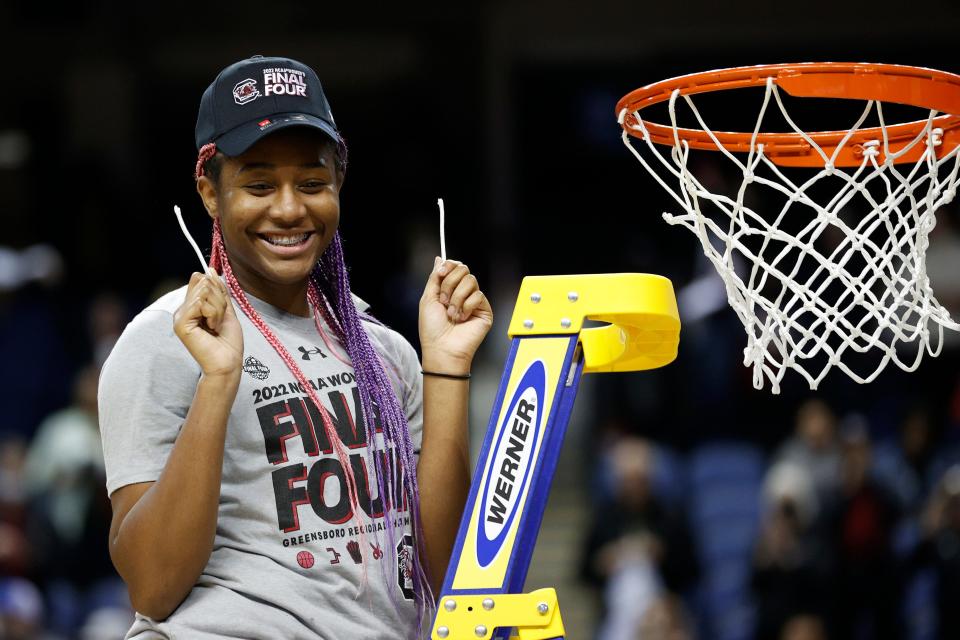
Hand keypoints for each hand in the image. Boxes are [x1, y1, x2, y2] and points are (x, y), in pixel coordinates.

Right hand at [173, 273, 243, 377]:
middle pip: (204, 283)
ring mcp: (180, 316)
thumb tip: (209, 269)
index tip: (222, 309)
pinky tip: (212, 328)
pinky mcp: (181, 323)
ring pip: (204, 291)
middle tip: (219, 321)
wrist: (228, 362)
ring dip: (218, 309)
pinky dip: (214, 314)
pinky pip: (201, 303)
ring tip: (216, 325)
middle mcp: (183, 310)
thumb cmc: (229, 342)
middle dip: (220, 300)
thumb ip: (218, 290)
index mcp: (192, 306)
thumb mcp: (226, 309)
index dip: (217, 289)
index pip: (201, 279)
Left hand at [419, 258, 492, 372]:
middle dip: (450, 283)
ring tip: (452, 313)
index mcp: (449, 290)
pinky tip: (462, 318)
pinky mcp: (484, 310)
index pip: (455, 267)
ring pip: (471, 281)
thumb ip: (435, 278)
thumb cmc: (432, 330)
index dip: (449, 266)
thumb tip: (439, 259)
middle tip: (443, 300)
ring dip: (457, 297)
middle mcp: (462, 294)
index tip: (440, 273)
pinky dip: (466, 306)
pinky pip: (478, 295)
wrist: (442, 348)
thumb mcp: (428, 299)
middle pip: (464, 269)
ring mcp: (474, 302)